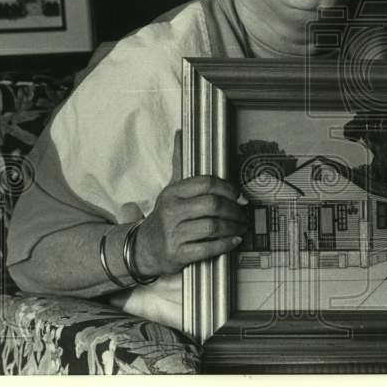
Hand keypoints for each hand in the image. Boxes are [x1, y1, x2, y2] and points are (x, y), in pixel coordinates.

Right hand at [134, 131, 248, 276]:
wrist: (143, 248)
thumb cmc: (165, 216)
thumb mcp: (171, 189)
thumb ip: (180, 163)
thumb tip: (181, 132)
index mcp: (172, 193)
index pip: (206, 183)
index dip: (228, 188)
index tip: (238, 195)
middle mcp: (171, 212)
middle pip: (212, 205)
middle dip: (234, 210)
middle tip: (243, 214)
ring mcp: (173, 234)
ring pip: (213, 227)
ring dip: (233, 228)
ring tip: (241, 227)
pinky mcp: (178, 254)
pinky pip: (208, 249)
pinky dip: (225, 245)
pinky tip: (234, 241)